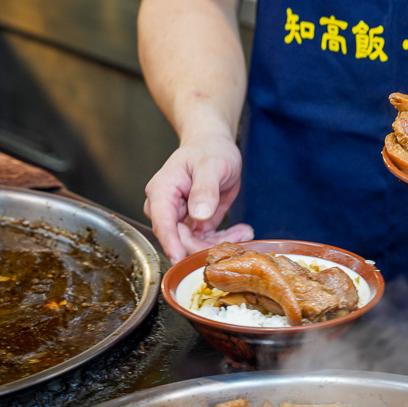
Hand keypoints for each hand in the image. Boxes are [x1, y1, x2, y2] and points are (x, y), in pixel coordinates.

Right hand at [143, 134, 253, 263]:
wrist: (215, 146)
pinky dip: (224, 239)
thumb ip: (204, 189)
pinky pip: (207, 240)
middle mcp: (166, 207)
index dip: (171, 243)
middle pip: (179, 238)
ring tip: (244, 233)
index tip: (179, 260)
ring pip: (195, 243)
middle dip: (206, 245)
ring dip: (220, 243)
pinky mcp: (195, 223)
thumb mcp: (211, 165)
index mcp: (162, 191)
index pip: (162, 222)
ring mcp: (181, 217)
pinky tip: (242, 231)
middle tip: (238, 240)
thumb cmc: (209, 149)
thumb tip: (198, 214)